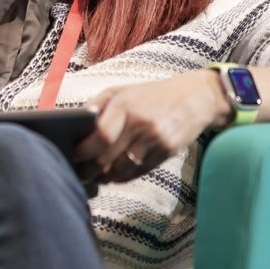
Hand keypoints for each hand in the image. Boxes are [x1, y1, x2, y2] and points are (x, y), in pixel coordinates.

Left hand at [74, 69, 230, 182]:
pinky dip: (122, 177)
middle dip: (88, 170)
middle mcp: (141, 123)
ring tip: (93, 177)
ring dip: (104, 177)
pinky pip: (139, 172)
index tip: (73, 156)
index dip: (84, 151)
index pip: (101, 136)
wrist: (196, 97)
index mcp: (125, 105)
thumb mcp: (122, 91)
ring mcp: (156, 140)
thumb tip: (75, 125)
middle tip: (79, 174)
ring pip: (122, 169)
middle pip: (108, 157)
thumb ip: (97, 106)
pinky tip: (113, 176)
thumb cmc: (152, 94)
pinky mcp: (167, 152)